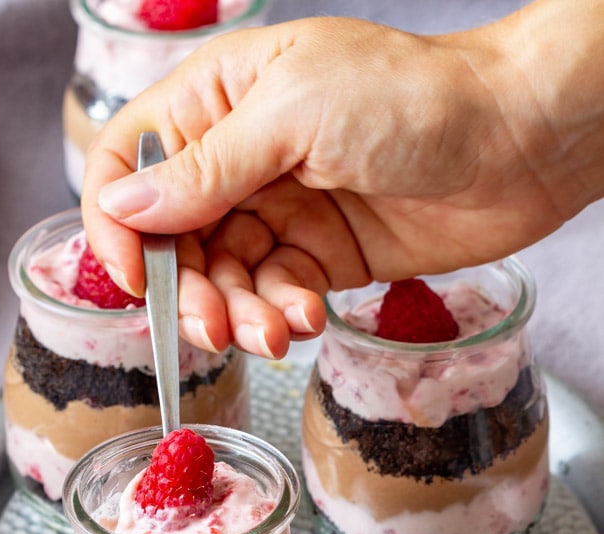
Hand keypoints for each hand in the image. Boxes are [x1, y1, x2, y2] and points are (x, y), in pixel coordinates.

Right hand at [81, 3, 603, 359]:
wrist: (514, 142)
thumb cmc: (411, 98)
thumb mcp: (294, 116)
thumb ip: (207, 168)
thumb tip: (124, 206)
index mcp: (217, 101)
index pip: (130, 165)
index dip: (119, 225)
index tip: (133, 280)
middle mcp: (239, 160)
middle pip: (173, 240)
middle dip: (188, 291)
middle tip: (211, 329)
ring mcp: (280, 211)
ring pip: (224, 280)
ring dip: (240, 315)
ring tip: (273, 334)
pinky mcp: (320, 257)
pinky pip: (274, 297)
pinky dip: (283, 315)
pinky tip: (307, 318)